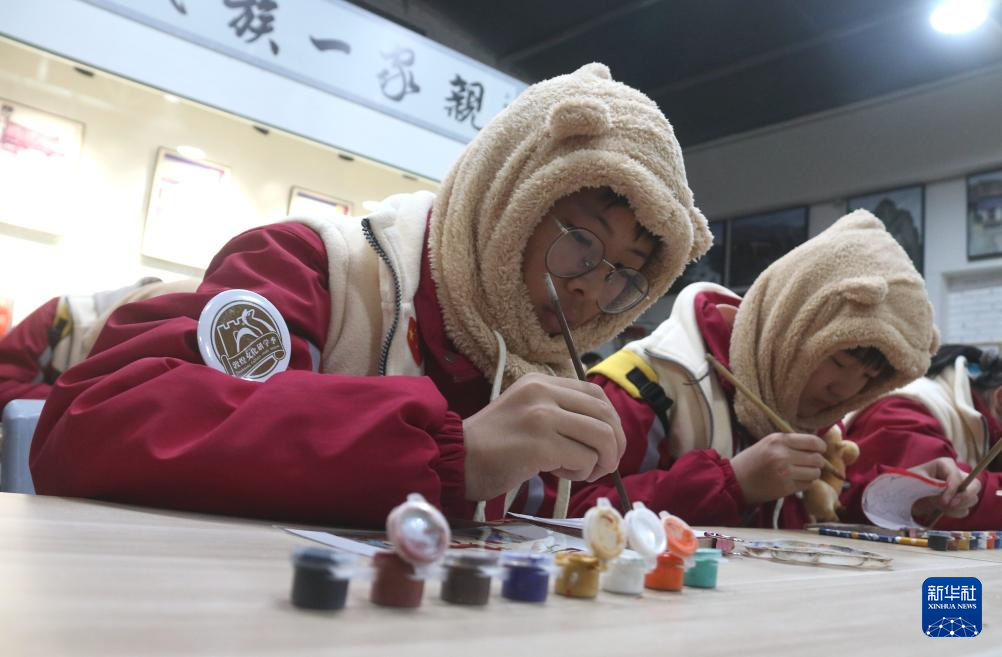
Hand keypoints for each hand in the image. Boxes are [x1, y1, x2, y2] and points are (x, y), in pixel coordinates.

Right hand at [462, 372, 626, 501]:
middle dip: (614, 444)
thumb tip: (604, 432)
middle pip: (605, 414)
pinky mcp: (540, 444)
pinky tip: (557, 474)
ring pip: (601, 437)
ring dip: (600, 461)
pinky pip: (584, 459)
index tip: (607, 445)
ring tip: (580, 472)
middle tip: (604, 465)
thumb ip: (559, 412)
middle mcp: (543, 392)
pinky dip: (581, 473)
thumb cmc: (493, 444)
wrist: (457, 459)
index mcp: (540, 381)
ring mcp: (541, 416)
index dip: (611, 421)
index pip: (596, 393)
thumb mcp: (527, 412)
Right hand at [730, 432, 827, 505]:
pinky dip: (804, 483)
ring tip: (801, 473)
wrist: (734, 480)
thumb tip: (815, 446)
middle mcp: (783, 455)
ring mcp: (785, 472)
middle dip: (817, 462)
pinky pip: (807, 485)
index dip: (821, 447)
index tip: (820, 450)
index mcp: (778, 440)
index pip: (812, 442)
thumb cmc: (751, 461)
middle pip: (817, 459)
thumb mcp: (767, 443)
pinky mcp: (785, 488)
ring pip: (815, 473)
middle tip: (810, 464)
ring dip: (812, 474)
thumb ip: (789, 442)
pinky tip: (794, 481)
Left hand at [909, 457, 981, 520]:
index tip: (943, 501)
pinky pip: (965, 510)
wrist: (903, 497)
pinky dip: (954, 513)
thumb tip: (948, 496)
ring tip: (939, 506)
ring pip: (972, 499)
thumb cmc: (908, 484)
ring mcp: (960, 489)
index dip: (953, 490)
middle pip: (975, 486)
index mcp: (946, 465)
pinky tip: (941, 510)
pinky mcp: (958, 501)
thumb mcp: (918, 482)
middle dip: (964, 497)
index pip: (958, 477)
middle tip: (950, 505)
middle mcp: (956, 475)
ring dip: (956, 506)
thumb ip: (934, 486)